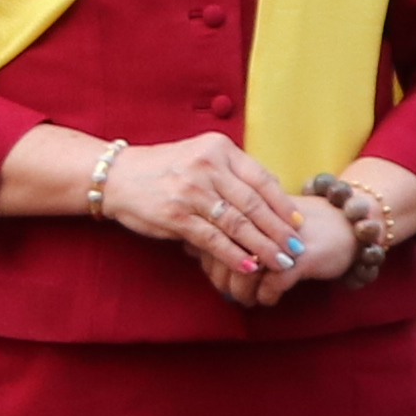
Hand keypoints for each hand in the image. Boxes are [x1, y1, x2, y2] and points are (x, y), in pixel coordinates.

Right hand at [90, 131, 322, 302]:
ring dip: (263, 247)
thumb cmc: (164, 169)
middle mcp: (208, 166)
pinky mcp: (176, 215)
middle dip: (279, 231)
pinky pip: (213, 239)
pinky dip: (234, 255)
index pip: (261, 178)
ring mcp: (191, 190)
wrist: (117, 176)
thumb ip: (231, 173)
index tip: (298, 223)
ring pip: (238, 224)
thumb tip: (269, 200)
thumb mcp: (200, 157)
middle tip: (296, 249)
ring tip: (280, 262)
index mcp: (219, 149)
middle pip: (254, 203)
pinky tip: (249, 266)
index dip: (283, 204)